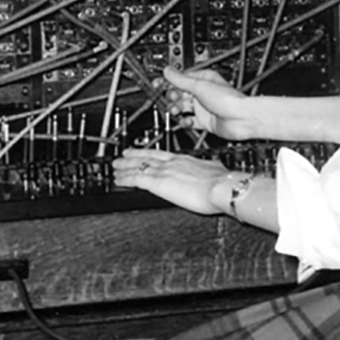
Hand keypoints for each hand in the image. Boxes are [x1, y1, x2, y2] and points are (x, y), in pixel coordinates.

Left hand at [114, 147, 231, 214]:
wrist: (222, 187)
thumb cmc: (223, 182)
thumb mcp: (217, 170)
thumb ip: (211, 170)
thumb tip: (215, 172)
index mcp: (186, 159)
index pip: (162, 154)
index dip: (150, 153)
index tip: (143, 152)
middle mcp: (172, 162)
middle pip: (147, 156)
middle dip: (134, 156)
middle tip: (123, 155)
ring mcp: (164, 171)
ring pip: (138, 166)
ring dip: (125, 167)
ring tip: (115, 167)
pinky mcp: (158, 182)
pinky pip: (136, 179)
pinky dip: (125, 178)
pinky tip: (117, 180)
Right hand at [163, 65, 253, 139]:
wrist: (241, 119)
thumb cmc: (228, 100)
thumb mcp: (199, 86)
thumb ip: (181, 80)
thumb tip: (168, 71)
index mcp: (203, 79)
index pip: (180, 78)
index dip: (168, 82)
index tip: (157, 85)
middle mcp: (203, 92)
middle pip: (180, 94)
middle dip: (171, 97)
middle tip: (169, 100)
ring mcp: (204, 107)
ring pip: (183, 108)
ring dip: (176, 109)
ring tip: (175, 111)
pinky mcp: (205, 121)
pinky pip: (190, 121)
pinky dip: (185, 122)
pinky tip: (185, 121)